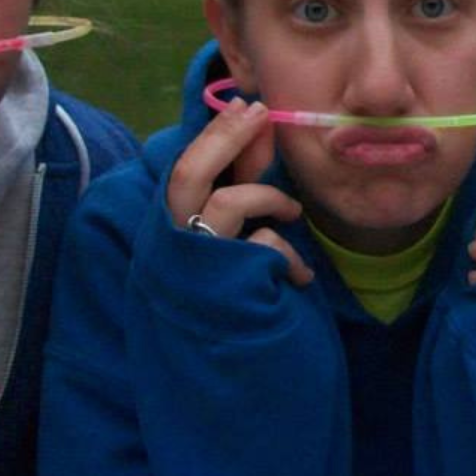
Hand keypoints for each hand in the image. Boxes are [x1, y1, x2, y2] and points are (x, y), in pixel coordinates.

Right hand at [166, 96, 313, 285]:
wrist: (250, 372)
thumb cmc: (248, 292)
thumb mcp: (247, 227)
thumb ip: (247, 180)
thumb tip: (258, 123)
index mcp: (177, 229)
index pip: (185, 169)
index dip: (216, 134)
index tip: (247, 104)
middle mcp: (175, 246)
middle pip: (187, 175)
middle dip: (224, 138)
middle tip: (259, 112)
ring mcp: (198, 268)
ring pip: (225, 205)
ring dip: (267, 197)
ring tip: (293, 213)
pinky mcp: (228, 291)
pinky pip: (262, 249)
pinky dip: (288, 256)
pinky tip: (299, 277)